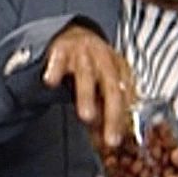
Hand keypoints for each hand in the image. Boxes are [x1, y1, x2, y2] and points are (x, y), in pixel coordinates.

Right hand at [42, 25, 135, 148]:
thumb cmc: (91, 64)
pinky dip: (55, 70)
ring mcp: (84, 52)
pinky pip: (58, 61)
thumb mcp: (102, 85)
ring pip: (86, 75)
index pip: (126, 96)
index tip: (119, 140)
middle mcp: (105, 59)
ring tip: (86, 116)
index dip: (124, 119)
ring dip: (87, 96)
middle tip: (111, 138)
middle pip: (112, 88)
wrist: (72, 33)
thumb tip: (108, 143)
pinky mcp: (62, 49)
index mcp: (120, 69)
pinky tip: (51, 82)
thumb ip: (104, 111)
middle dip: (113, 114)